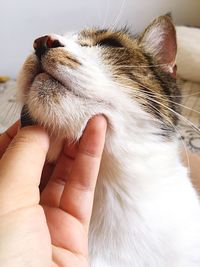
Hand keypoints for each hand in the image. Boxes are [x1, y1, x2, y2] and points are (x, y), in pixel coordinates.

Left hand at [0, 116, 106, 266]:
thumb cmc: (2, 254)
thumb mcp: (4, 195)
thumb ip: (22, 155)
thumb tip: (38, 128)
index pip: (6, 151)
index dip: (24, 130)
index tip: (42, 111)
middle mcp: (14, 204)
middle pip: (37, 160)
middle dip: (53, 134)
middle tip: (68, 111)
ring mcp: (44, 216)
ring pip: (62, 170)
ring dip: (76, 141)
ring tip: (88, 114)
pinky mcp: (71, 226)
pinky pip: (80, 185)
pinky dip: (89, 157)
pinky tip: (96, 132)